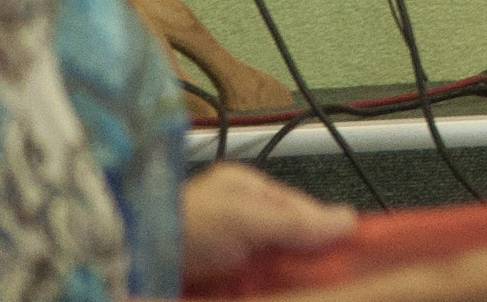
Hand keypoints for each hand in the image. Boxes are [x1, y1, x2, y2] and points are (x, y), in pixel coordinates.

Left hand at [176, 162, 354, 289]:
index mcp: (247, 194)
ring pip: (274, 276)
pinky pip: (256, 292)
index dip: (328, 234)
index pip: (303, 214)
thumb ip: (296, 221)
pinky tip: (277, 294)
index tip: (358, 254)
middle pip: (290, 250)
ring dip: (289, 286)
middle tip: (333, 283)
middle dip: (308, 267)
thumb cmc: (179, 225)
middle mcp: (238, 225)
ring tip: (315, 290)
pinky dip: (267, 294)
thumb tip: (346, 221)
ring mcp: (226, 261)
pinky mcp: (219, 289)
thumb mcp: (246, 217)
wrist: (128, 264)